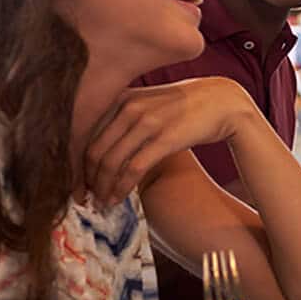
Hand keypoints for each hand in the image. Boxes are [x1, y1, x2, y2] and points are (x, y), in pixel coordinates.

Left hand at [84, 78, 258, 206]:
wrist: (224, 102)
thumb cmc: (186, 106)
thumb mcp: (150, 103)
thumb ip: (124, 118)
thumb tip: (101, 150)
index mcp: (121, 97)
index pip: (86, 134)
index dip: (76, 161)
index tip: (77, 181)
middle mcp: (130, 107)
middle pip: (94, 150)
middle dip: (86, 179)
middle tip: (86, 197)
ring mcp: (148, 122)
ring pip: (110, 162)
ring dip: (103, 187)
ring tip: (102, 202)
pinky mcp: (165, 138)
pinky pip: (133, 168)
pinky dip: (121, 187)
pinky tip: (118, 198)